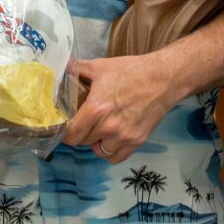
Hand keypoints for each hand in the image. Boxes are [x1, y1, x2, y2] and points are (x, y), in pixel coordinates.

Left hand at [62, 54, 181, 162]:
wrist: (163, 79)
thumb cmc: (131, 71)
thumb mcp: (100, 66)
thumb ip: (76, 69)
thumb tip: (60, 69)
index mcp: (96, 109)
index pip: (71, 134)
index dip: (64, 132)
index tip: (64, 127)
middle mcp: (108, 127)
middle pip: (83, 142)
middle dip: (80, 133)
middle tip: (82, 123)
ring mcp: (124, 137)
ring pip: (99, 151)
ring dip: (95, 143)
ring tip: (97, 131)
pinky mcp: (137, 141)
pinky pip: (116, 157)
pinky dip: (111, 151)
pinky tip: (110, 139)